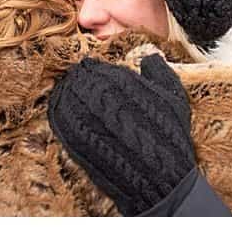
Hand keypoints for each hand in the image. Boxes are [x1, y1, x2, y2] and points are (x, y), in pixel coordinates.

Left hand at [47, 55, 196, 215]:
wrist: (155, 173)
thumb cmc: (168, 135)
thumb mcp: (174, 97)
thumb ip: (160, 73)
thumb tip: (149, 58)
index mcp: (122, 80)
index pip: (97, 66)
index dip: (94, 69)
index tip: (94, 73)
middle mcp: (99, 94)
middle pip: (78, 78)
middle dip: (80, 79)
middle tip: (80, 82)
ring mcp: (83, 115)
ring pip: (65, 94)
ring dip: (67, 92)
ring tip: (72, 94)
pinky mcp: (72, 137)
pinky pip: (57, 116)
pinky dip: (58, 110)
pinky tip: (63, 109)